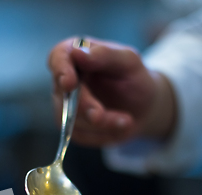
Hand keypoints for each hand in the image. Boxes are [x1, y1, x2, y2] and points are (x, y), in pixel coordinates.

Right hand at [48, 37, 176, 146]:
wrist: (143, 109)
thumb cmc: (135, 79)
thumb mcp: (129, 62)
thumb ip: (105, 55)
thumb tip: (76, 52)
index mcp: (76, 56)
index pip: (58, 58)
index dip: (60, 69)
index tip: (69, 83)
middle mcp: (65, 81)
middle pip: (63, 95)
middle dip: (85, 106)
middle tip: (101, 115)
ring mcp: (65, 107)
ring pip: (72, 120)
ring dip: (102, 123)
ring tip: (128, 121)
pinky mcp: (73, 129)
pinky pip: (82, 136)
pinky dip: (104, 134)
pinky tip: (121, 126)